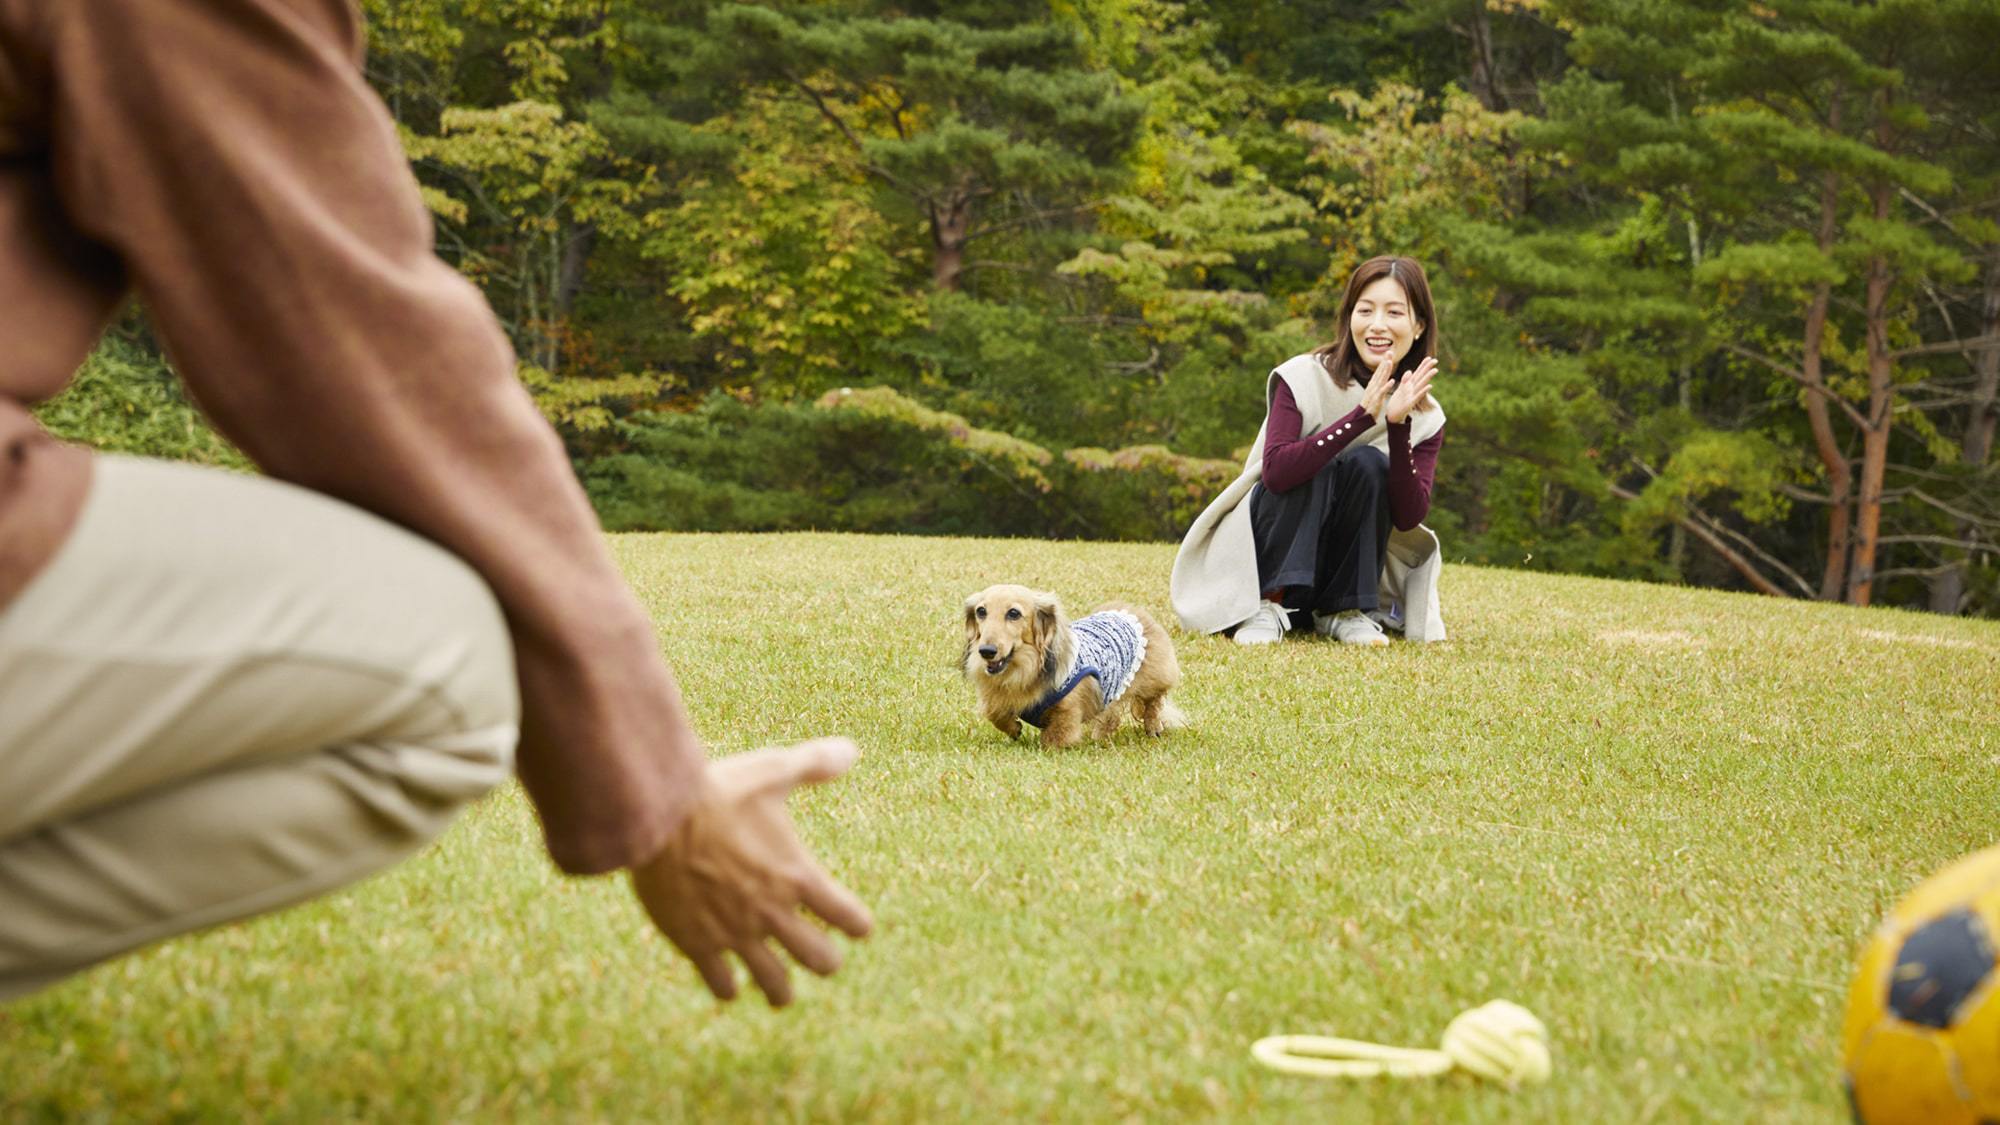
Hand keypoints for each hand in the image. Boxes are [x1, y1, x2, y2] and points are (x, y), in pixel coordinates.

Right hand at [629, 738, 873, 1006]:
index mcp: (798, 876)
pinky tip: (729, 985)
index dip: (856, 925)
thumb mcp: (771, 772)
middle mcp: (773, 913)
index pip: (849, 919)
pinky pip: (722, 983)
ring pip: (774, 984)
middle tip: (820, 959)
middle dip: (824, 961)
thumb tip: (851, 750)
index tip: (856, 927)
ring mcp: (736, 933)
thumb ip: (813, 765)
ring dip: (780, 989)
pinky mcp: (698, 944)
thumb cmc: (718, 792)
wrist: (659, 819)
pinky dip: (729, 987)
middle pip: (820, 960)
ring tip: (780, 993)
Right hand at [1359, 355, 1394, 419]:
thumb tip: (1382, 376)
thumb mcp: (1374, 391)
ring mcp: (1374, 391)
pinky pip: (1382, 391)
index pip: (1379, 370)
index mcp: (1373, 383)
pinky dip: (1387, 386)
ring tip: (1389, 362)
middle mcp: (1373, 385)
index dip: (1384, 361)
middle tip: (1389, 352)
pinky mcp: (1376, 399)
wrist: (1363, 416)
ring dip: (1385, 370)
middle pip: (1380, 371)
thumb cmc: (1370, 404)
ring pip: (1381, 379)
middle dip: (1385, 361)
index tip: (1389, 352)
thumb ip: (1378, 383)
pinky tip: (1392, 381)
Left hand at [1384, 356, 1437, 423]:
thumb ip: (1405, 380)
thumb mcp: (1401, 389)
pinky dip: (1423, 391)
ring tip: (1435, 370)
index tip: (1429, 357)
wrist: (1393, 415)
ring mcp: (1413, 396)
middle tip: (1436, 360)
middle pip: (1421, 377)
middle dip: (1428, 368)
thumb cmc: (1398, 402)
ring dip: (1428, 377)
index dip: (1423, 365)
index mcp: (1409, 385)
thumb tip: (1410, 371)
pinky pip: (1418, 396)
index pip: (1417, 373)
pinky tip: (1430, 386)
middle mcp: (1413, 389)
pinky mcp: (1410, 403)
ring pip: (1421, 384)